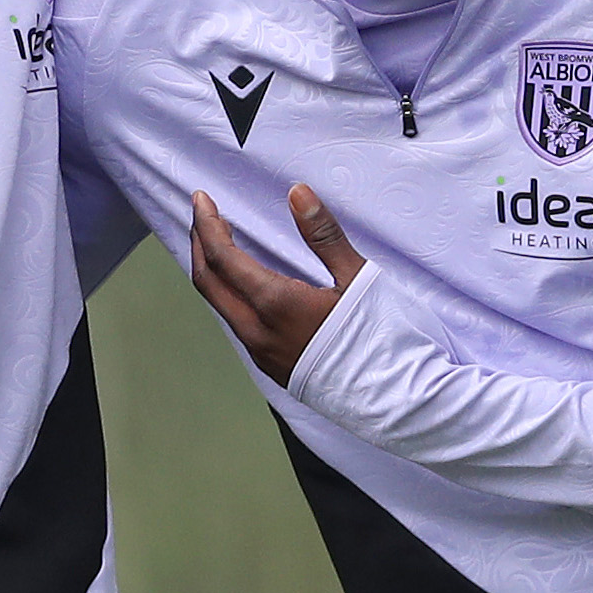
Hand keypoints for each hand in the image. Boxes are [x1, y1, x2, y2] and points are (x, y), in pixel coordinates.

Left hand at [189, 184, 367, 386]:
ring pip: (219, 305)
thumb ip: (323, 234)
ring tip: (220, 241)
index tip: (202, 200)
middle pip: (208, 282)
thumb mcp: (357, 278)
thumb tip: (298, 194)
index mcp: (275, 304)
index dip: (206, 224)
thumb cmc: (380, 338)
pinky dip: (228, 292)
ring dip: (212, 270)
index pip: (222, 258)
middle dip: (199, 244)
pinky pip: (235, 322)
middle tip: (204, 215)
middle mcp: (258, 331)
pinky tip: (243, 280)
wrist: (392, 397)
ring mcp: (261, 352)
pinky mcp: (270, 365)